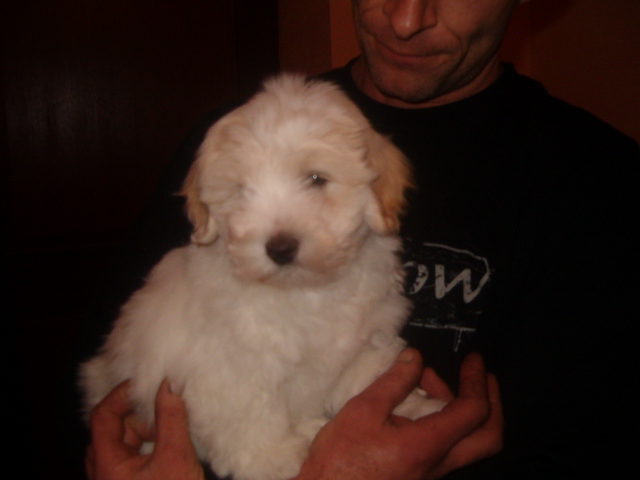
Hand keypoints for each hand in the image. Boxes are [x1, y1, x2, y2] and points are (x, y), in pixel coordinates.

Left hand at [85, 379, 204, 479]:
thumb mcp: (176, 456)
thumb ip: (171, 417)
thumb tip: (169, 384)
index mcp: (106, 464)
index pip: (103, 416)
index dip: (122, 395)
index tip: (146, 384)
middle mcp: (103, 473)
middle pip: (111, 429)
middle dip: (138, 416)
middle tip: (163, 414)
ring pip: (121, 444)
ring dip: (144, 432)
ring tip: (168, 433)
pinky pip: (130, 459)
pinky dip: (147, 447)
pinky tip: (167, 448)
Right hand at [295, 349, 502, 479]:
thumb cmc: (341, 457)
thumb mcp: (363, 410)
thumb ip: (394, 382)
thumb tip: (415, 357)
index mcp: (429, 445)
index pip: (473, 411)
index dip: (477, 380)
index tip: (473, 359)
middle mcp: (439, 464)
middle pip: (488, 438)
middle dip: (492, 402)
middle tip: (480, 375)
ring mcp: (431, 473)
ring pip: (469, 444)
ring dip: (462, 409)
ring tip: (426, 382)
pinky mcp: (420, 476)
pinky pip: (448, 448)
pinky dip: (446, 421)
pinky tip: (418, 406)